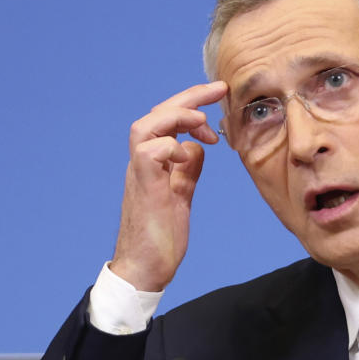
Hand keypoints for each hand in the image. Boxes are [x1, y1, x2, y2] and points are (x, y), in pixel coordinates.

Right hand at [111, 81, 227, 291]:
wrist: (144, 270)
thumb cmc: (160, 239)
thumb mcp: (181, 198)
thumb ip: (187, 172)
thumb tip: (197, 149)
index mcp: (152, 163)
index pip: (167, 121)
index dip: (191, 104)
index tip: (218, 96)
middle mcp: (142, 163)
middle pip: (157, 114)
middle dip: (189, 97)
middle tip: (218, 89)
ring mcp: (139, 174)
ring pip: (146, 126)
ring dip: (177, 117)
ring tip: (204, 124)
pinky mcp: (143, 188)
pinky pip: (149, 152)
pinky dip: (171, 147)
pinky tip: (188, 158)